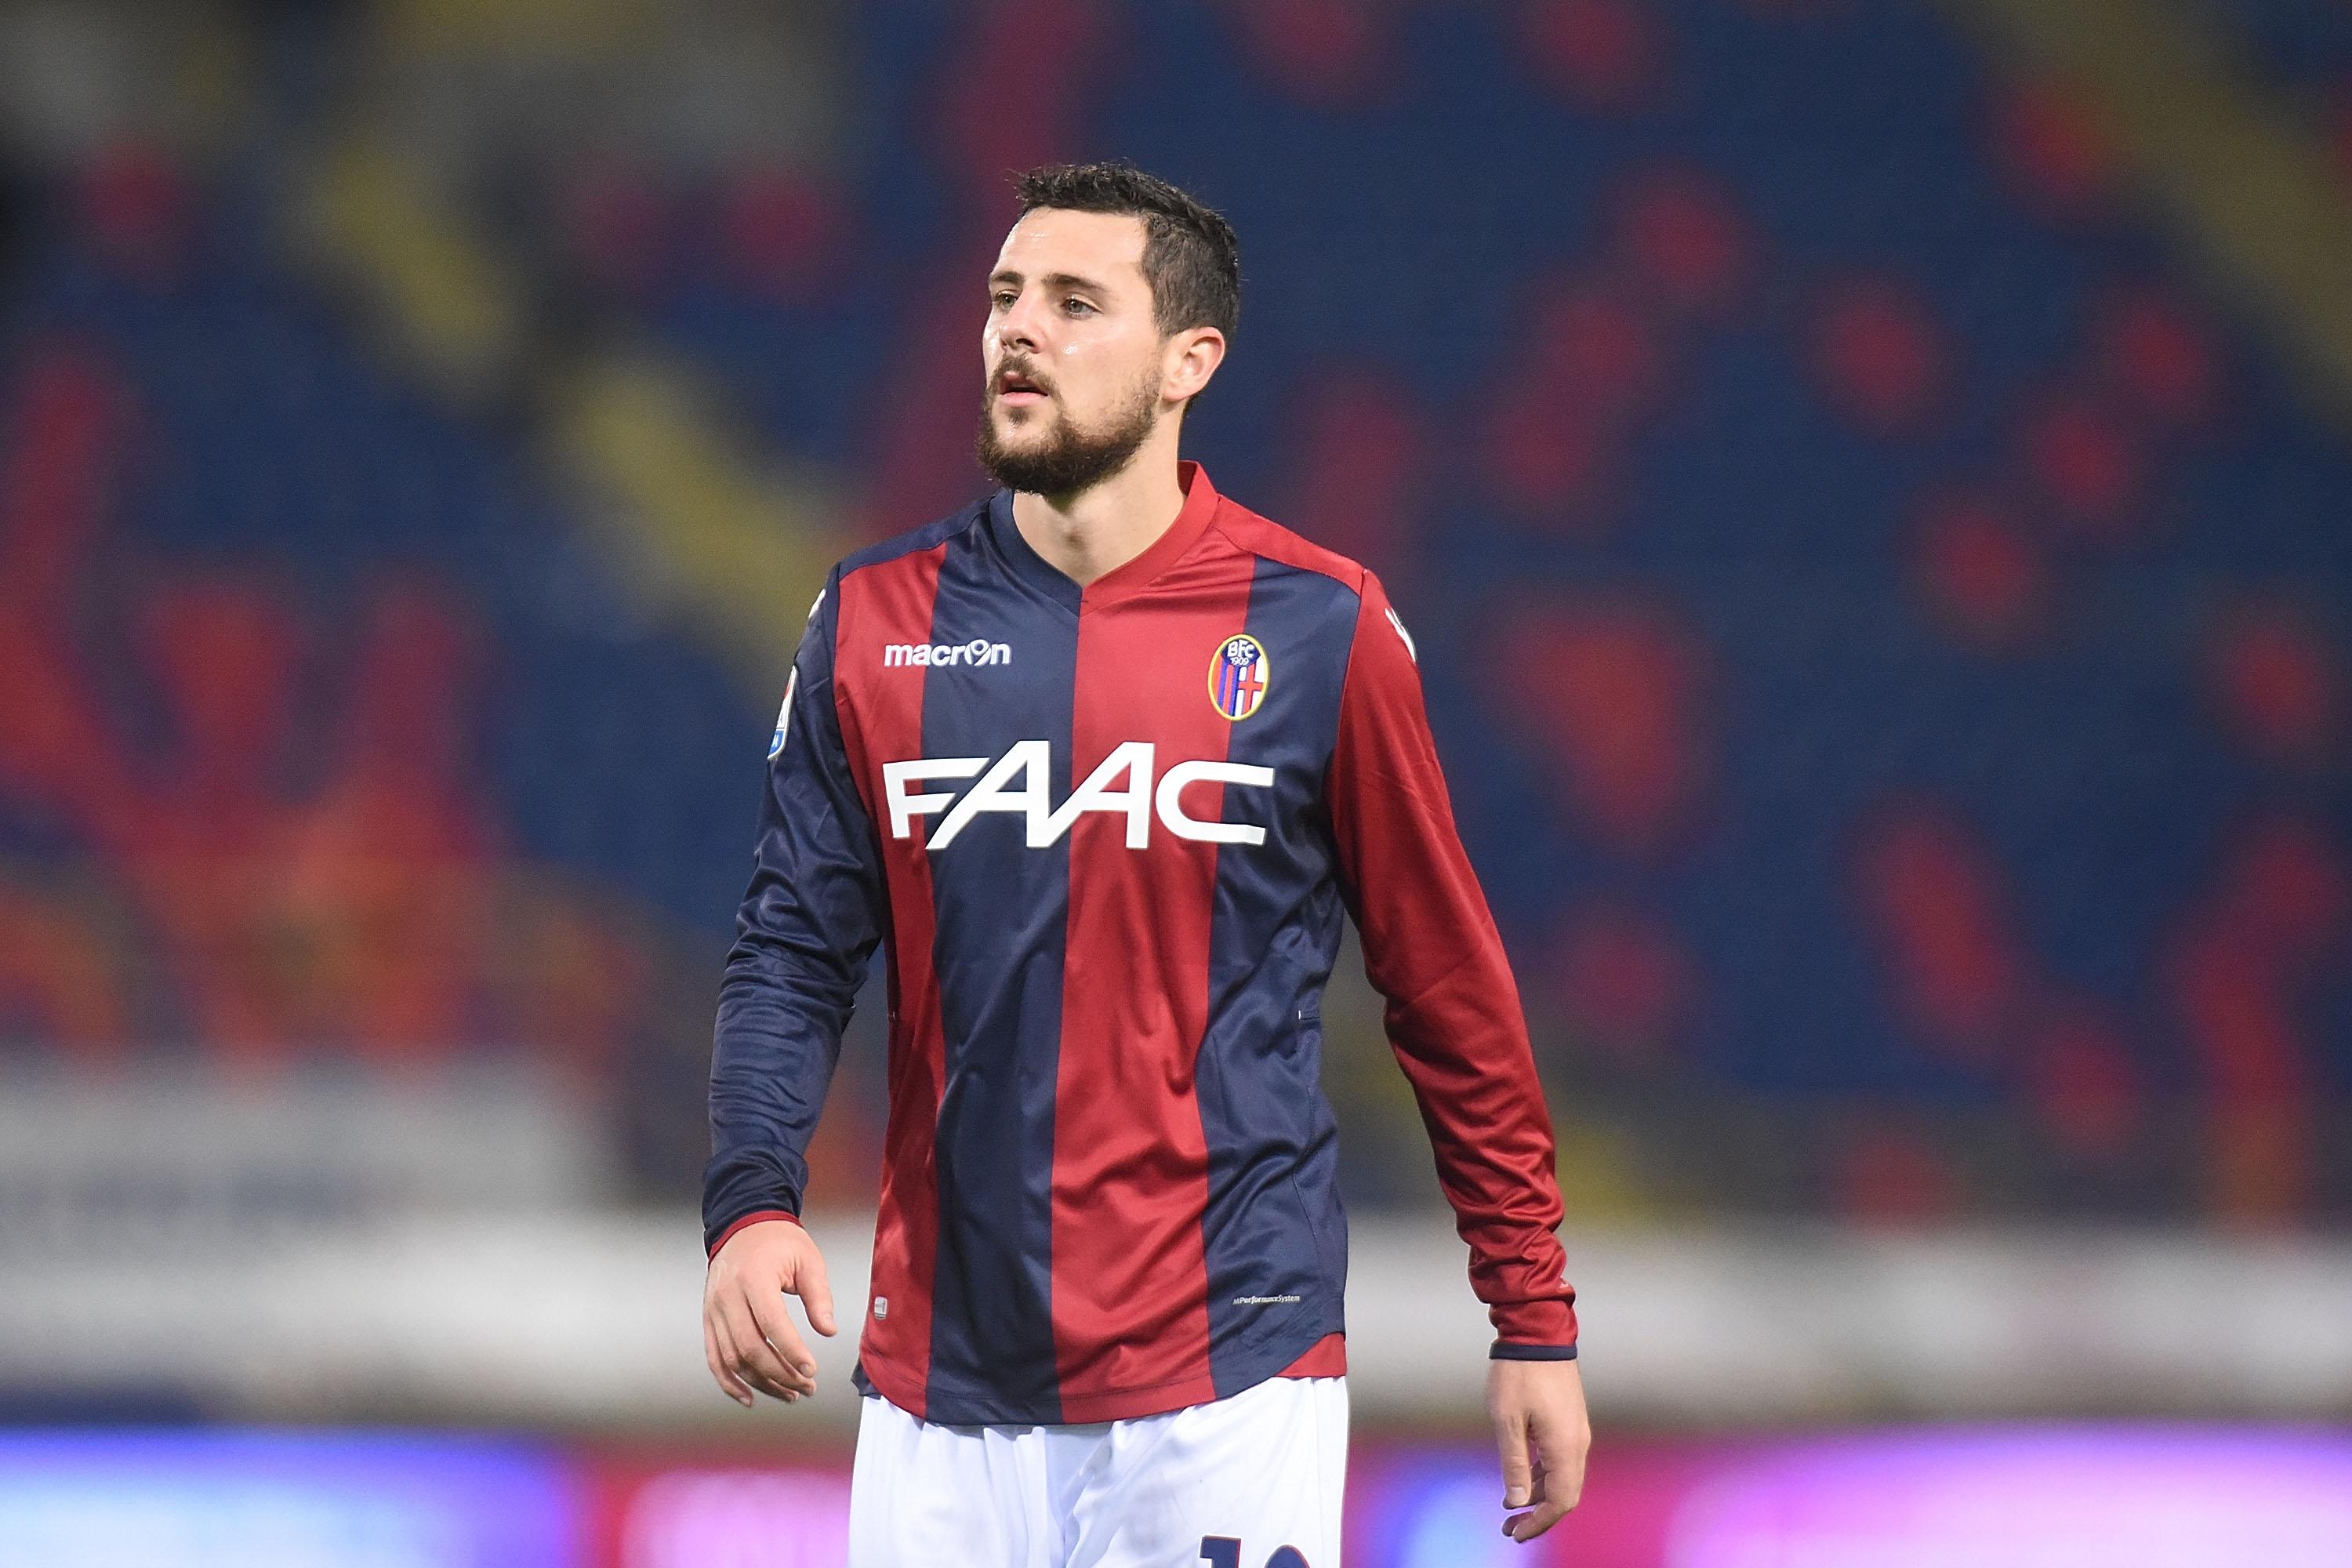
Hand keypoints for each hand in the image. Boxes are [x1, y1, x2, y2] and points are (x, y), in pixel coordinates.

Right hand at [703, 1218, 836, 1407]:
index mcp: (754, 1277)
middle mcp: (728, 1295)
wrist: (743, 1226)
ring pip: (732, 1359)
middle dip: (780, 1374)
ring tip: (789, 1393)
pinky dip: (729, 1382)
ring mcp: (714, 1309)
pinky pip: (714, 1358)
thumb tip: (828, 1330)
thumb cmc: (777, 1241)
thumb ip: (819, 1297)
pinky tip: (749, 1396)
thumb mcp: (808, 1260)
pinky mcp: (708, 1319)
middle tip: (806, 1386)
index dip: (792, 1351)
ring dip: (761, 1383)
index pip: (772, 1323)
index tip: (811, 1369)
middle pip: (750, 1347)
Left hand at [1487, 1356, 1589, 1541]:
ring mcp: (1577, 1431)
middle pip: (1565, 1494)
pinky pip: (1561, 1460)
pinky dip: (1543, 1475)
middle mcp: (1578, 1444)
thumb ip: (1514, 1464)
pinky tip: (1523, 1477)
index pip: (1560, 1501)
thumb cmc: (1519, 1375)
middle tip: (1511, 1527)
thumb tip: (1517, 1502)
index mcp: (1565, 1448)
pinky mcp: (1571, 1421)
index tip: (1514, 1532)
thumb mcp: (1507, 1421)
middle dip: (1539, 1514)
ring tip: (1512, 1505)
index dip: (1538, 1522)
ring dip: (1540, 1495)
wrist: (1538, 1333)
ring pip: (1564, 1477)